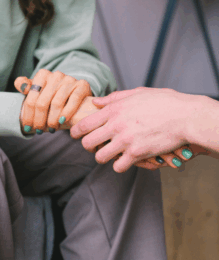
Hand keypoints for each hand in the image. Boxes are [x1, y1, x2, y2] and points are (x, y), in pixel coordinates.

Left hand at [14, 69, 91, 133]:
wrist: (76, 96)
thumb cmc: (54, 96)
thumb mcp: (39, 92)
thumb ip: (27, 88)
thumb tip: (20, 84)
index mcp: (42, 75)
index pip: (31, 99)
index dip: (28, 115)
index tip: (28, 128)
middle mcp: (56, 75)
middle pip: (42, 102)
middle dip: (39, 120)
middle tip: (39, 131)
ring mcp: (70, 79)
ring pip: (57, 103)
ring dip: (52, 120)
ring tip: (52, 129)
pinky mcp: (82, 85)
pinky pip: (74, 100)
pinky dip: (67, 112)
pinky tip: (62, 121)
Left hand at [70, 87, 203, 172]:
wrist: (185, 116)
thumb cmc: (163, 102)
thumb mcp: (137, 93)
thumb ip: (114, 98)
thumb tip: (96, 102)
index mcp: (114, 110)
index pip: (84, 124)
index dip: (75, 131)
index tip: (74, 135)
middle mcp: (116, 125)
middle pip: (87, 143)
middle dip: (87, 146)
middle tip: (93, 145)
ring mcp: (125, 140)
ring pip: (100, 157)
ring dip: (103, 156)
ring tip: (110, 153)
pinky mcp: (137, 153)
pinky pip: (118, 166)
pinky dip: (119, 165)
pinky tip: (124, 159)